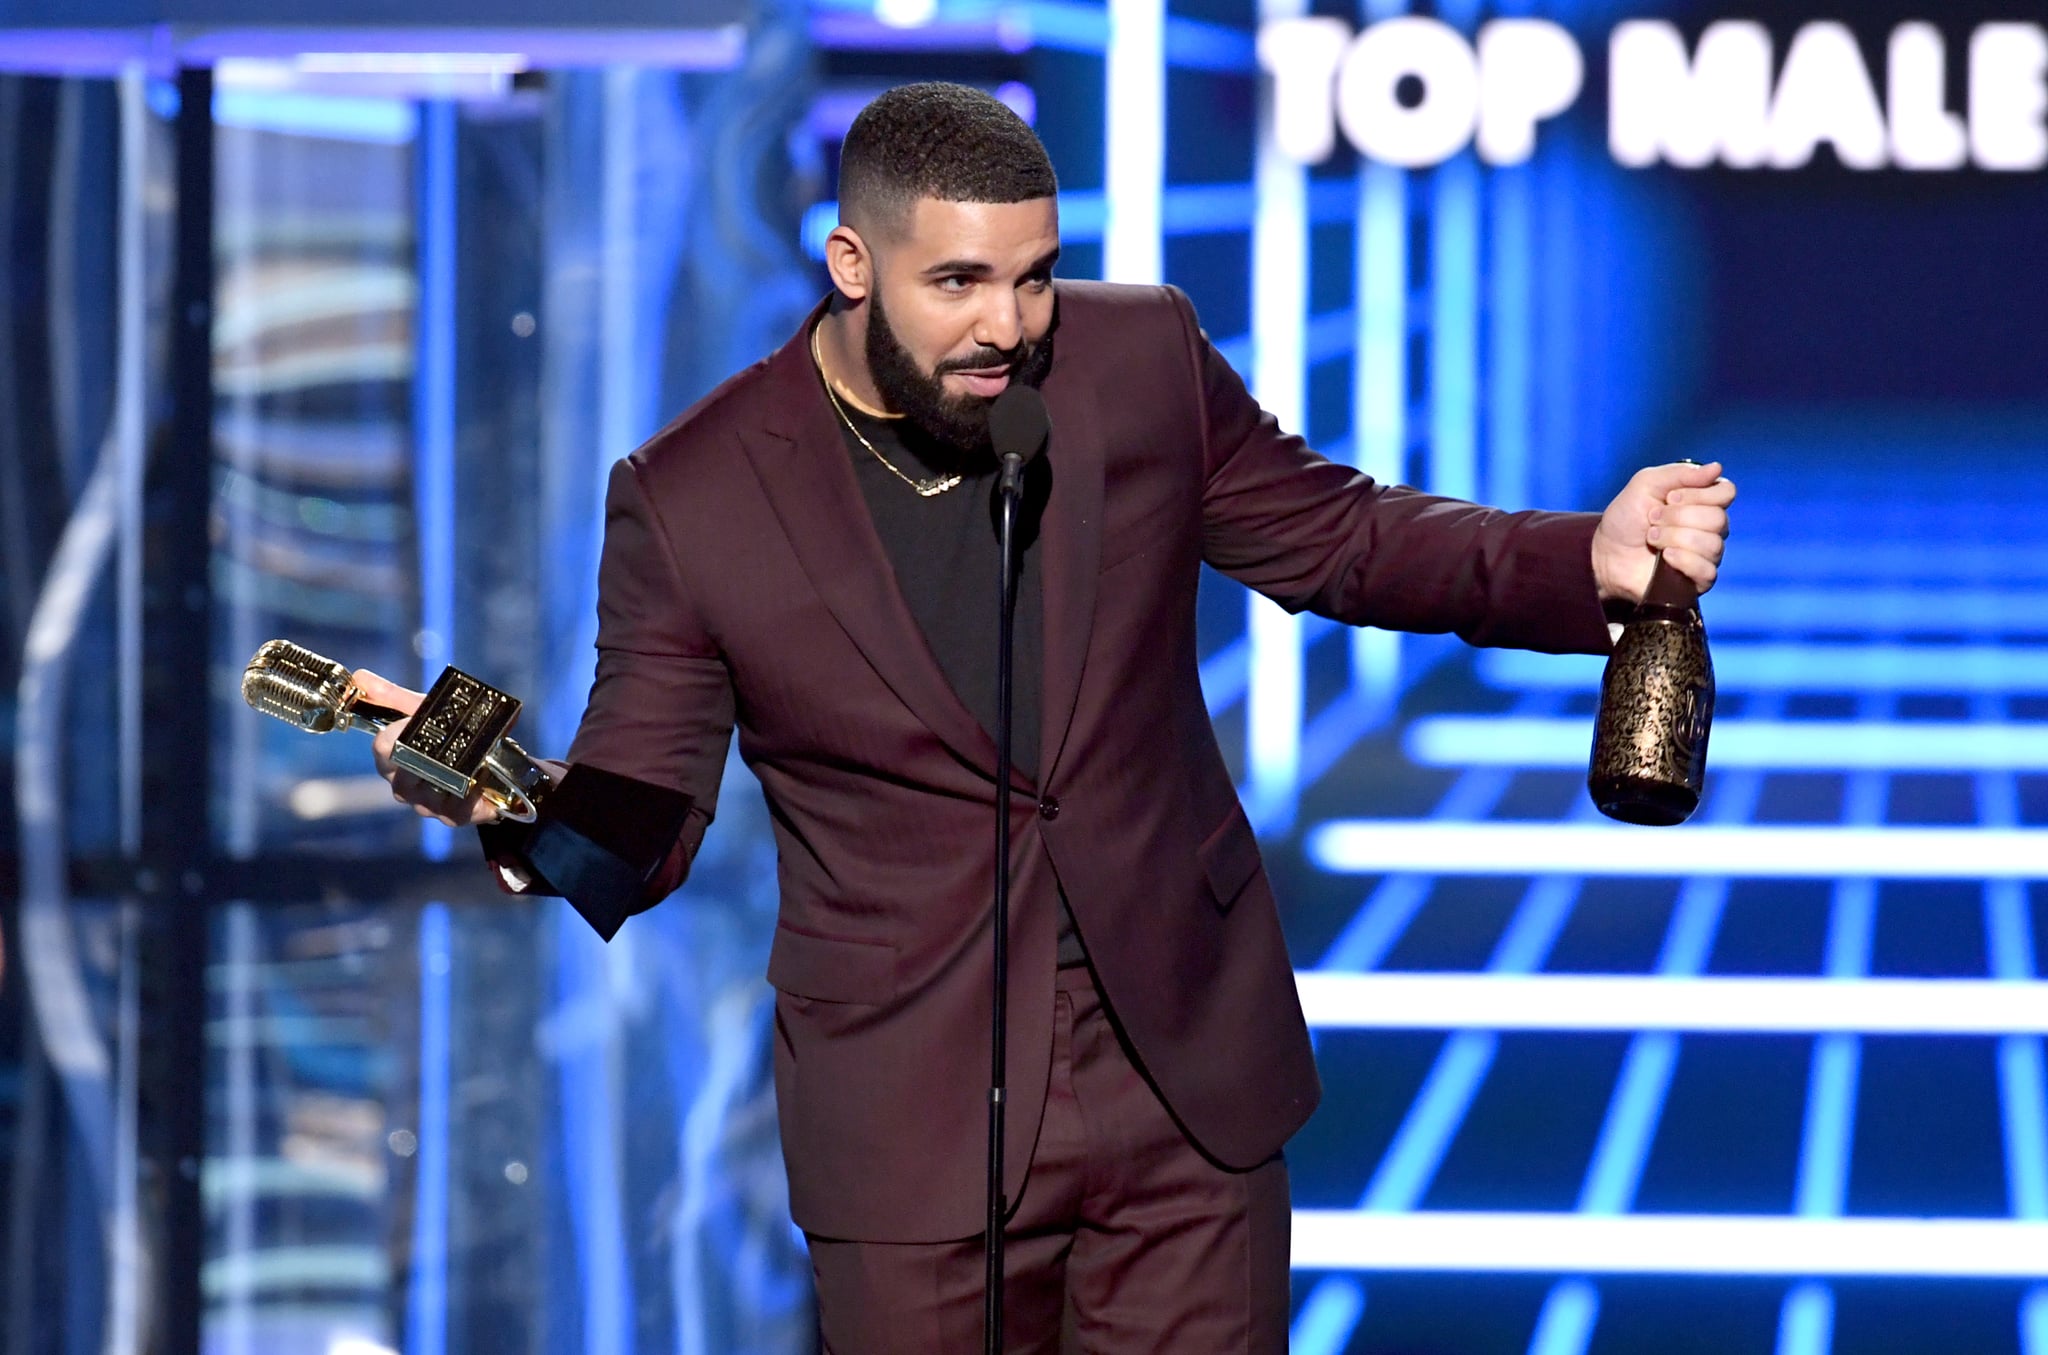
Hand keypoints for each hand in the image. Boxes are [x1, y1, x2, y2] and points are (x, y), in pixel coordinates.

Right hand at [353, 668, 500, 826]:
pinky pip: (458, 815)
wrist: (484, 754)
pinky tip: (484, 791)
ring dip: (452, 784)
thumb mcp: (421, 710)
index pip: (381, 751)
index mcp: (391, 760)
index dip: (392, 738)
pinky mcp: (454, 816)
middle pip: (402, 783)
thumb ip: (392, 696)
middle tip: (444, 750)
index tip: (407, 723)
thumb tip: (360, 678)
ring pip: (430, 801)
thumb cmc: (445, 733)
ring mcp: (427, 804)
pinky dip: (473, 804)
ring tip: (471, 768)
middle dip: (423, 765)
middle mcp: (405, 786)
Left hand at [1591, 461, 1734, 604]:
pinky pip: (1708, 571)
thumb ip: (1680, 473)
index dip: (1698, 494)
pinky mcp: (1699, 579)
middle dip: (1679, 517)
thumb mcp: (1646, 484)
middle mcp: (1711, 527)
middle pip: (1718, 519)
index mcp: (1704, 501)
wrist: (1606, 552)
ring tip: (1652, 538)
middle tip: (1653, 519)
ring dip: (1675, 538)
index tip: (1669, 498)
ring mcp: (1707, 554)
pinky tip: (1666, 557)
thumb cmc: (1627, 518)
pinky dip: (1684, 561)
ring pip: (1712, 544)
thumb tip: (1716, 468)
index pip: (1726, 492)